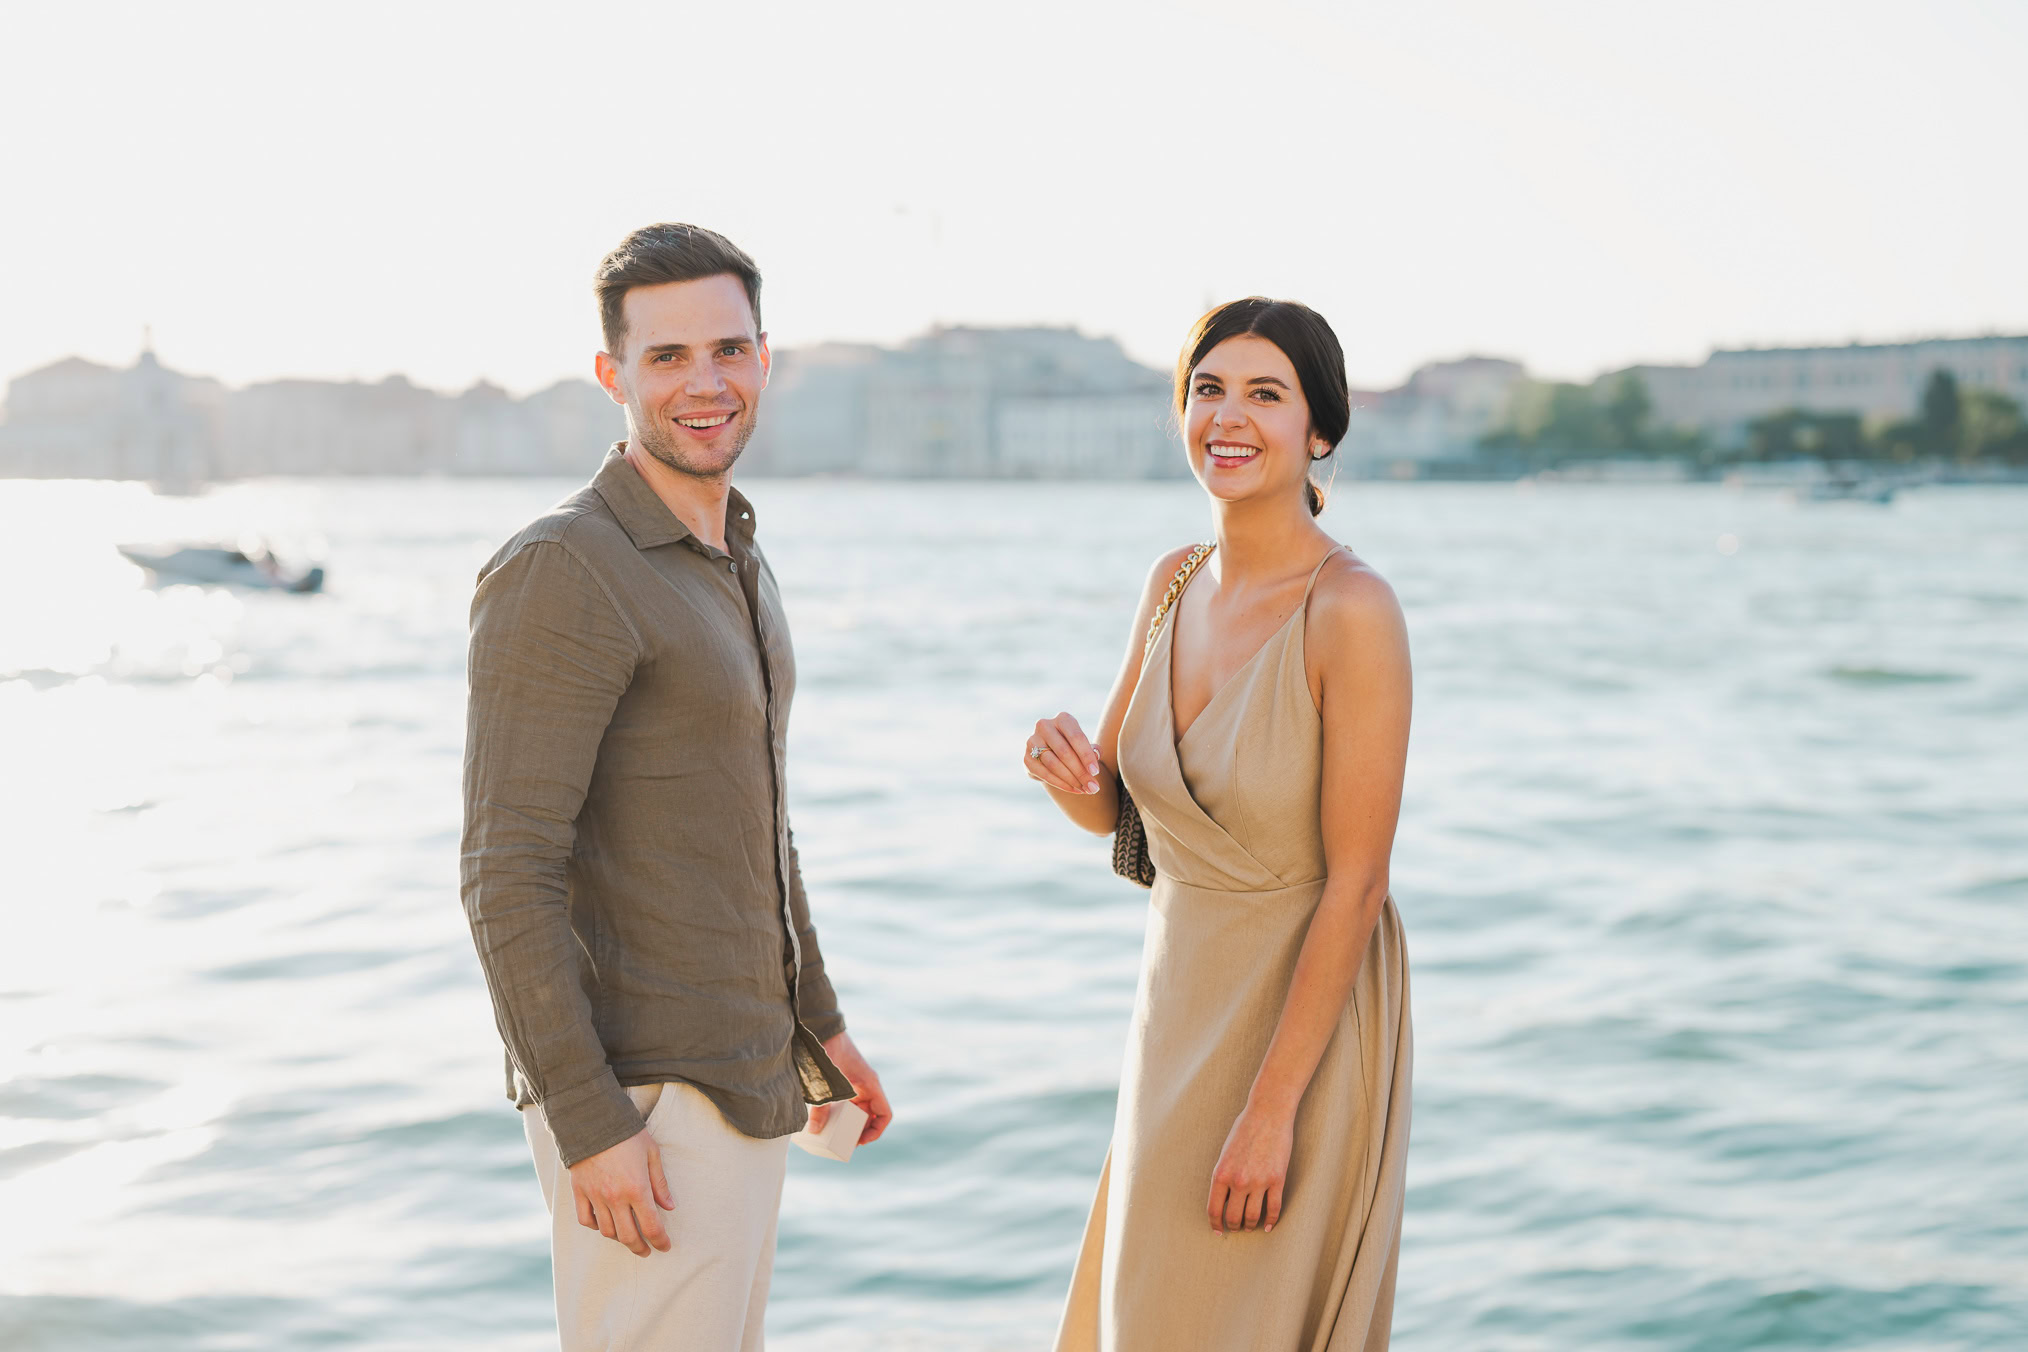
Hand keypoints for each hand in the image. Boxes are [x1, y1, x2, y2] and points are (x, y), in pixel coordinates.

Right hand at [568, 1127, 674, 1256]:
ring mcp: (595, 1196)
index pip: (651, 1226)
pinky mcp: (580, 1192)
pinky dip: (595, 1227)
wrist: (593, 1121)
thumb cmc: (627, 1135)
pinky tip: (604, 1225)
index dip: (660, 1240)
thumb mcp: (652, 1154)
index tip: (665, 1246)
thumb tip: (669, 1207)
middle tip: (647, 1251)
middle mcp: (615, 1197)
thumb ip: (660, 1183)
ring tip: (628, 1238)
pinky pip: (586, 1219)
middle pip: (628, 1236)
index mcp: (637, 1188)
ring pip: (607, 1231)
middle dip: (640, 1248)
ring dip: (619, 1239)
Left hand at [808, 1029, 893, 1145]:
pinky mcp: (843, 1081)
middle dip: (859, 1131)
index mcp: (870, 1084)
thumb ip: (820, 1105)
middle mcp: (865, 1085)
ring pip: (858, 1110)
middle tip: (843, 1143)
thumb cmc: (826, 1049)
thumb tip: (814, 1130)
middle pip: (870, 1116)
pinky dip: (839, 1113)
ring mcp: (855, 1083)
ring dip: (848, 1123)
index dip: (876, 1131)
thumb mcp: (824, 1079)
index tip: (860, 1141)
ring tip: (833, 1134)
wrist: (820, 1027)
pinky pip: (847, 1103)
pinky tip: (824, 1119)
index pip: (884, 1114)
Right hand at [1024, 711, 1103, 795]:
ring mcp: (1032, 741)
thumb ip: (1093, 750)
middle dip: (1081, 773)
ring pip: (1053, 764)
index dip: (1087, 756)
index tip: (1096, 772)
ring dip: (1071, 780)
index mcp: (1062, 719)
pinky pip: (1045, 774)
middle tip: (1093, 787)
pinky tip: (1073, 789)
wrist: (1054, 752)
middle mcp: (1044, 726)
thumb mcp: (1086, 745)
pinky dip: (1060, 784)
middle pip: (1064, 752)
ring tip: (1084, 789)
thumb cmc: (1075, 747)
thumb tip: (1096, 755)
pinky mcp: (1027, 758)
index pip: (1076, 737)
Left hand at [1207, 1107, 1292, 1234]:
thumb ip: (1224, 1176)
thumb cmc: (1244, 1129)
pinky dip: (1271, 1221)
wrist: (1268, 1113)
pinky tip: (1268, 1226)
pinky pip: (1274, 1208)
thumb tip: (1224, 1199)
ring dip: (1250, 1226)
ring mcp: (1259, 1182)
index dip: (1216, 1224)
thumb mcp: (1225, 1153)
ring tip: (1250, 1227)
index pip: (1214, 1209)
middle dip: (1234, 1226)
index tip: (1219, 1231)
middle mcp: (1238, 1181)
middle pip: (1234, 1217)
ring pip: (1253, 1217)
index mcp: (1221, 1173)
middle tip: (1236, 1228)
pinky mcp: (1277, 1180)